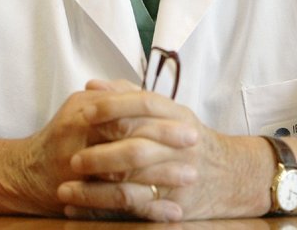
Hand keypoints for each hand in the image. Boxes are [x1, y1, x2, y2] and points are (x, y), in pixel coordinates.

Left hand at [55, 79, 271, 220]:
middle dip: (100, 154)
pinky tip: (79, 210)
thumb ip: (130, 95)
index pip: (143, 106)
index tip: (84, 112)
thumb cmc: (187, 137)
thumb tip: (93, 85)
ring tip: (65, 189)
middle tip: (71, 159)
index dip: (112, 107)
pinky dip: (104, 212)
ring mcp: (178, 177)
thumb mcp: (169, 111)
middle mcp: (179, 146)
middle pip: (136, 147)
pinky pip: (133, 211)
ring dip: (94, 190)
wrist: (231, 175)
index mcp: (176, 116)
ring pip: (132, 184)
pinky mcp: (174, 206)